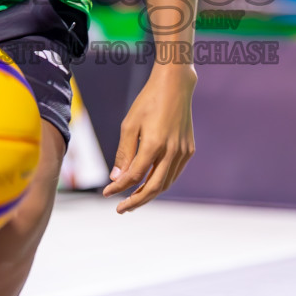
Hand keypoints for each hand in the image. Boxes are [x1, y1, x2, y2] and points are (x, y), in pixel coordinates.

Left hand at [102, 64, 195, 212]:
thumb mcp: (129, 125)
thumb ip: (124, 153)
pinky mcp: (189, 150)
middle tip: (121, 209)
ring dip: (149, 194)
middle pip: (153, 188)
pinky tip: (149, 182)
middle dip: (136, 202)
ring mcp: (183, 152)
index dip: (119, 189)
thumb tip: (117, 179)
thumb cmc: (148, 102)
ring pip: (165, 183)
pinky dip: (161, 182)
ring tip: (133, 198)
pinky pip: (174, 173)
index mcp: (154, 144)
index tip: (106, 193)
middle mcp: (171, 151)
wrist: (175, 86)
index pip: (134, 176)